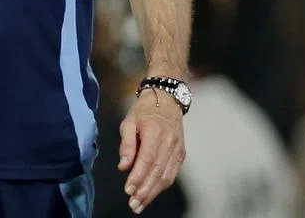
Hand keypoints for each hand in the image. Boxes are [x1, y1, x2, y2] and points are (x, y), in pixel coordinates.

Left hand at [118, 91, 185, 213]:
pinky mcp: (181, 154)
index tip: (128, 190)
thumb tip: (123, 166)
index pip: (147, 159)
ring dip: (153, 193)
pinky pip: (172, 174)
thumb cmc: (144, 110)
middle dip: (145, 191)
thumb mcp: (129, 121)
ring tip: (140, 204)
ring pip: (166, 176)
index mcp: (156, 132)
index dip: (138, 177)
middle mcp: (170, 142)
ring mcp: (177, 149)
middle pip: (158, 171)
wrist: (167, 100)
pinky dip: (162, 186)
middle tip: (133, 205)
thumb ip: (126, 144)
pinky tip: (151, 194)